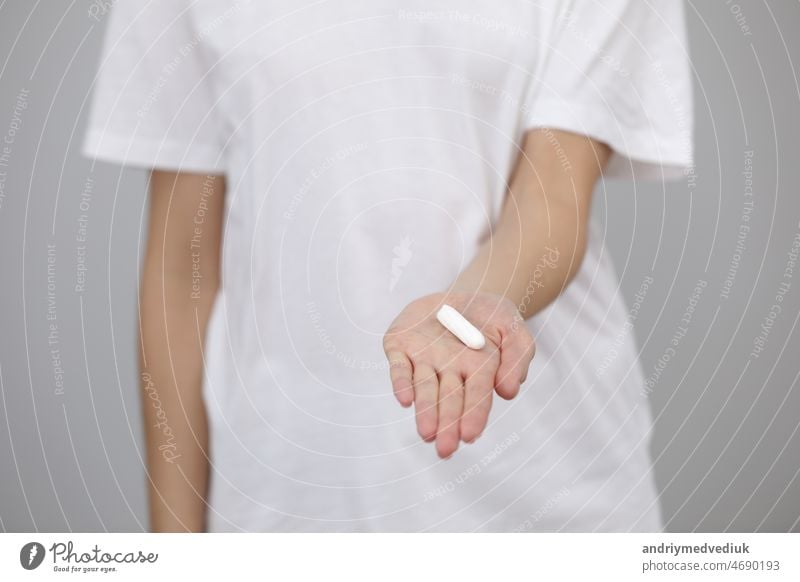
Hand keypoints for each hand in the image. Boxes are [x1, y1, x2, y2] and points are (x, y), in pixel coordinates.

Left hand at [383, 292, 534, 457]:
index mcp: (478, 370)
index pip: (477, 396)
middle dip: (447, 424)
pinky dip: (400, 383)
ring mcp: (423, 360)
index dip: (474, 415)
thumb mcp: (514, 329)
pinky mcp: (401, 346)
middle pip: (448, 400)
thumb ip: (517, 357)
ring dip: (425, 410)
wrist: (463, 295)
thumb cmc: (491, 318)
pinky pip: (398, 367)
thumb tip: (508, 392)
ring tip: (426, 433)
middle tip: (444, 449)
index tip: (470, 435)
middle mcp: (449, 370)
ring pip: (423, 389)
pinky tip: (404, 399)